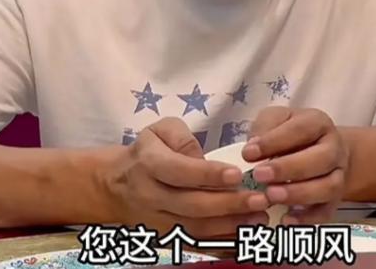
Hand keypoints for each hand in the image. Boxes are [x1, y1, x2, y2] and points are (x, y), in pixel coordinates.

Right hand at [104, 117, 268, 237]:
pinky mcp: (164, 239)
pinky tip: (245, 239)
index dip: (209, 175)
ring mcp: (157, 222)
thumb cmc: (148, 151)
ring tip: (259, 219)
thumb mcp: (160, 130)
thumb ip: (182, 137)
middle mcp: (151, 196)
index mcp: (150, 164)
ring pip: (195, 230)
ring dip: (230, 227)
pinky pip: (194, 246)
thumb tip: (204, 158)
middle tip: (260, 200)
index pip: (180, 171)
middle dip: (229, 204)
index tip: (237, 174)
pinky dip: (221, 245)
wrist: (116, 185)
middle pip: (191, 205)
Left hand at [242, 107, 348, 223]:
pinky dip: (307, 218)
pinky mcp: (336, 200)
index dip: (274, 141)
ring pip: (328, 187)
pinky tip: (286, 219)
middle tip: (259, 175)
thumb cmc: (290, 132)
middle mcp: (334, 148)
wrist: (320, 148)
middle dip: (288, 169)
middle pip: (320, 159)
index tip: (248, 153)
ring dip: (298, 194)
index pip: (300, 130)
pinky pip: (327, 212)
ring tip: (271, 196)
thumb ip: (264, 128)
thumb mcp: (276, 119)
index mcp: (318, 123)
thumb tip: (252, 149)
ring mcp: (338, 175)